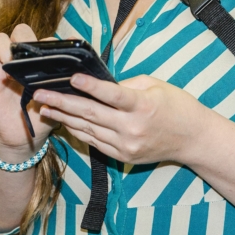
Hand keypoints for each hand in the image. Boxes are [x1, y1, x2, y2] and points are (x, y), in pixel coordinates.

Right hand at [0, 23, 53, 156]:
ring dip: (5, 49)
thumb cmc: (41, 113)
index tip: (52, 58)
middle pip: (19, 32)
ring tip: (11, 70)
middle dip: (25, 40)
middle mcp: (18, 60)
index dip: (47, 44)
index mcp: (37, 61)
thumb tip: (77, 64)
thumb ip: (63, 82)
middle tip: (29, 61)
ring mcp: (0, 67)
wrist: (22, 136)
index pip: (42, 39)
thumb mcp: (56, 98)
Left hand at [34, 72, 206, 164]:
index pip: (111, 95)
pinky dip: (78, 131)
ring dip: (64, 118)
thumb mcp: (155, 86)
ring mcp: (127, 145)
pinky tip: (64, 121)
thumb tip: (97, 84)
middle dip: (62, 103)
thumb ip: (126, 86)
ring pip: (88, 129)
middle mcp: (133, 128)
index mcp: (143, 106)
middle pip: (91, 114)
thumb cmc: (176, 106)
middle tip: (40, 94)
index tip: (71, 78)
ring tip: (44, 107)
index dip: (90, 86)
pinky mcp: (123, 157)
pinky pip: (95, 142)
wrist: (193, 139)